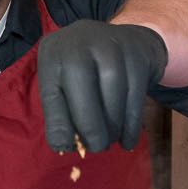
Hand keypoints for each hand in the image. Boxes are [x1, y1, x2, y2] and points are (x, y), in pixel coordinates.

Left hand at [36, 19, 168, 153]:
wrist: (127, 40)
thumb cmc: (87, 70)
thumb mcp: (65, 83)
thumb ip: (62, 112)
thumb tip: (63, 146)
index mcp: (54, 53)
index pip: (51, 91)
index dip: (58, 123)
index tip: (65, 146)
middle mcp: (80, 43)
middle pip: (83, 85)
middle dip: (90, 125)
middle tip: (96, 148)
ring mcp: (111, 44)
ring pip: (114, 89)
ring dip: (113, 124)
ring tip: (110, 141)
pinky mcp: (137, 54)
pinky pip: (136, 93)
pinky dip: (132, 123)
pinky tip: (127, 140)